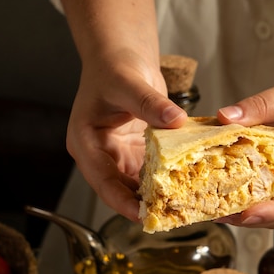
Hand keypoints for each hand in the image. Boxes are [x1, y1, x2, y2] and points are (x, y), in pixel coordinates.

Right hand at [66, 51, 186, 219]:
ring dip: (157, 196)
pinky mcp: (137, 153)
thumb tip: (175, 119)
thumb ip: (149, 103)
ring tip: (181, 208)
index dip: (120, 201)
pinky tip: (187, 187)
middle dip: (142, 205)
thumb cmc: (114, 67)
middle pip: (119, 190)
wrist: (122, 57)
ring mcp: (119, 156)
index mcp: (86, 143)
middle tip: (169, 216)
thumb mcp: (128, 83)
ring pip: (137, 186)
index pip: (102, 179)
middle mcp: (101, 155)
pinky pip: (152, 173)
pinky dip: (166, 180)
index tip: (141, 214)